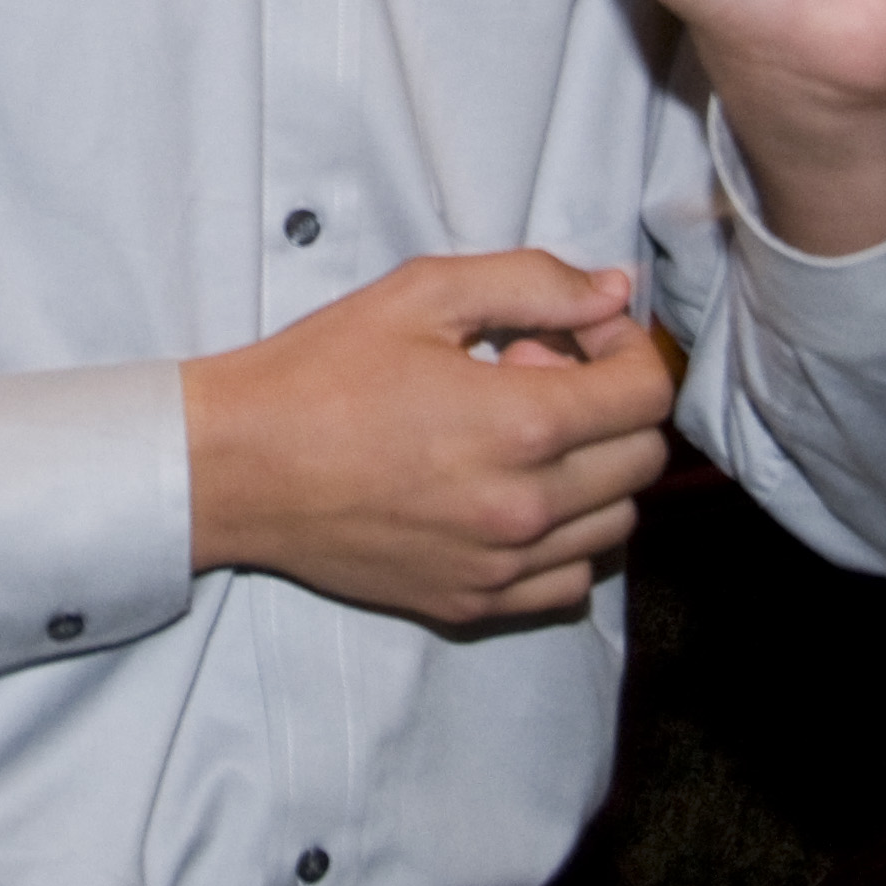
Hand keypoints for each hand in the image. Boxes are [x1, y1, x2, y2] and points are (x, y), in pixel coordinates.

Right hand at [184, 251, 677, 626]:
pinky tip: (510, 497)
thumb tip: (613, 291)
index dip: (627, 348)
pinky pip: (572, 581)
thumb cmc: (320, 372)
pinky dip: (564, 539)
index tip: (580, 333)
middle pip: (644, 458)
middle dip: (612, 405)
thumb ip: (533, 282)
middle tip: (538, 378)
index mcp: (522, 423)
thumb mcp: (422, 294)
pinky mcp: (475, 603)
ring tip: (519, 440)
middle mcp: (526, 506)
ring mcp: (502, 565)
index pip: (649, 393)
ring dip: (594, 472)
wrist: (236, 467)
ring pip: (617, 523)